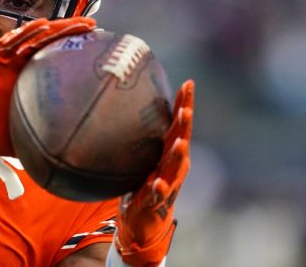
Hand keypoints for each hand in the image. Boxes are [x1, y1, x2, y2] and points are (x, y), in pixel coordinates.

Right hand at [0, 17, 96, 155]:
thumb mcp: (19, 135)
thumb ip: (39, 138)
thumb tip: (64, 156)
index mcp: (29, 81)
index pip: (57, 62)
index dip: (76, 54)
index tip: (98, 50)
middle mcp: (21, 66)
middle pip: (51, 45)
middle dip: (72, 34)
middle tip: (93, 27)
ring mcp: (8, 59)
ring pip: (36, 39)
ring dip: (56, 29)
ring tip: (77, 23)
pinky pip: (12, 42)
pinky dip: (27, 33)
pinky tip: (42, 26)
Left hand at [116, 80, 193, 265]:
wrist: (144, 222)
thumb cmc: (142, 184)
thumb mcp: (140, 157)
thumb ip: (136, 136)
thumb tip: (117, 105)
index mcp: (169, 152)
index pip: (178, 124)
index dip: (185, 104)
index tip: (188, 83)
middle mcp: (173, 166)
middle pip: (181, 141)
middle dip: (185, 125)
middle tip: (186, 108)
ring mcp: (168, 184)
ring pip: (176, 167)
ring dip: (178, 155)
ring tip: (181, 143)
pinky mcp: (157, 202)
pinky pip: (158, 194)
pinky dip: (159, 188)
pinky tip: (157, 182)